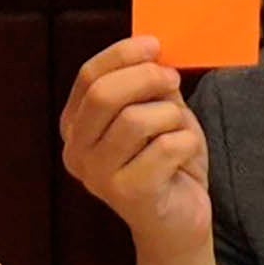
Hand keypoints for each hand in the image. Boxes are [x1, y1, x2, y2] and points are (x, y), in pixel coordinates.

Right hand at [54, 38, 212, 250]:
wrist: (178, 219)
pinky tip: (185, 157)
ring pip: (137, 120)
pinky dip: (187, 143)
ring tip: (179, 129)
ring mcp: (98, 175)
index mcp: (76, 126)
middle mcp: (77, 151)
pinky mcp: (129, 194)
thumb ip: (147, 86)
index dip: (122, 55)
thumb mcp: (155, 114)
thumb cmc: (167, 162)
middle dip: (147, 78)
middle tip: (173, 80)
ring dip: (172, 117)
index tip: (154, 45)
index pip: (88, 77)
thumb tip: (154, 49)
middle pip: (104, 96)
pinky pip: (166, 148)